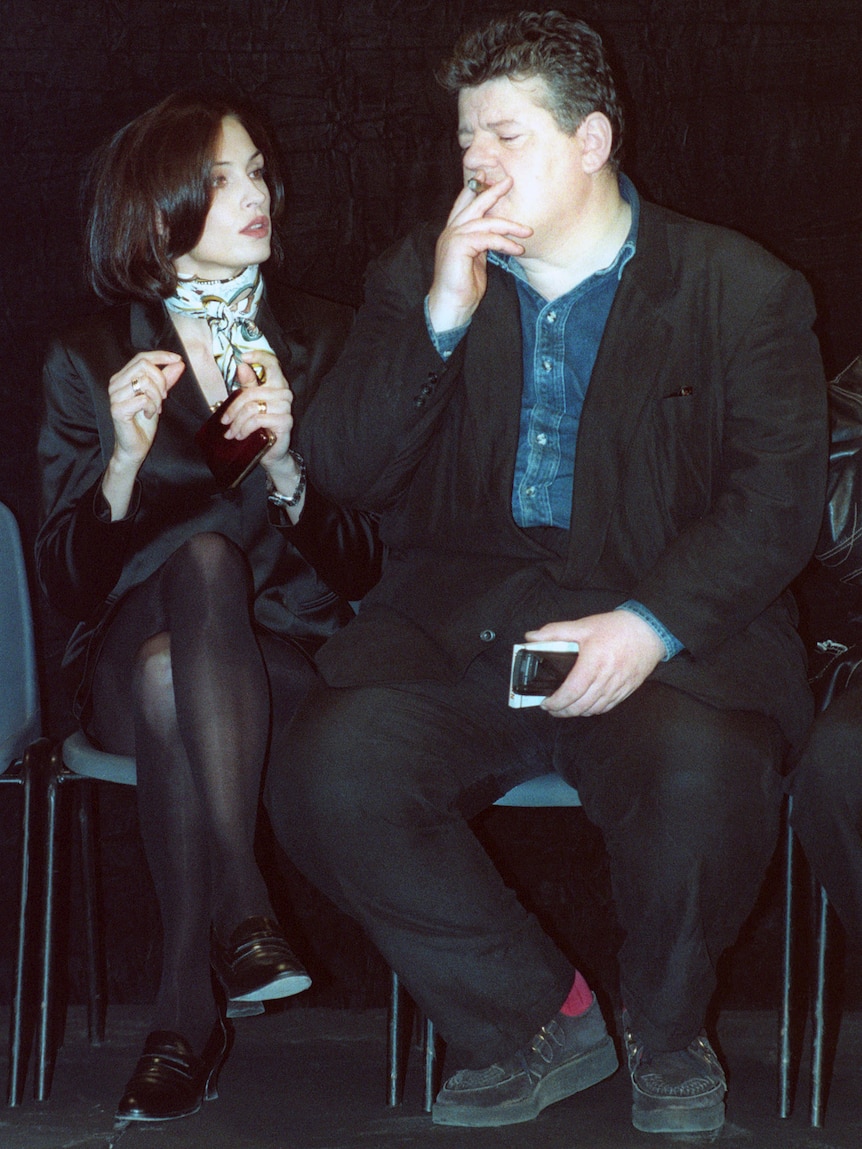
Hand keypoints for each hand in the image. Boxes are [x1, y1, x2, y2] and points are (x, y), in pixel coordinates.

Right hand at [108, 351, 184, 467]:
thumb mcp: (158, 397)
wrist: (135, 446)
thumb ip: (166, 380)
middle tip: (163, 398)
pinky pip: (143, 399)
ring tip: (155, 408)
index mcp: (122, 378)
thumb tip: (179, 363)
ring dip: (156, 397)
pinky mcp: (117, 409)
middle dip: (161, 381)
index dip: (161, 356)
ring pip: (144, 381)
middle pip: (144, 366)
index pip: (141, 357)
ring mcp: (114, 396)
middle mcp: (115, 384)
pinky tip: (148, 415)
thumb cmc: (143, 422)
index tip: (178, 360)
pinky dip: (152, 407)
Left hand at [221, 351, 294, 470]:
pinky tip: (240, 435)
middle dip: (233, 408)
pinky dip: (245, 429)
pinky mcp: (285, 421)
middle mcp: (284, 393)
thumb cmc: (260, 427)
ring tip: (231, 432)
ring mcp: (286, 407)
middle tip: (224, 421)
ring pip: (252, 407)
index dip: (259, 356)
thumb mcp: (251, 404)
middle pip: (252, 392)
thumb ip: (248, 385)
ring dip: (238, 422)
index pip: (272, 363)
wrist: (272, 452)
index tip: (243, 357)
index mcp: (276, 384)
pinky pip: (258, 419)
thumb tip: (241, 366)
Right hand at [426, 174, 531, 332]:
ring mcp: (453, 238)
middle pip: (472, 204)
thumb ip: (482, 243)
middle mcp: (450, 232)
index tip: (487, 177)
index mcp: (453, 233)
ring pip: (485, 222)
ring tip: (528, 231)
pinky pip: (487, 238)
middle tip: (509, 181)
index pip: (463, 205)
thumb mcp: (475, 259)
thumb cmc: (464, 287)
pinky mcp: (459, 247)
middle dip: (491, 192)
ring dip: (509, 225)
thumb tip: (497, 235)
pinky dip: (504, 243)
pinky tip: (517, 250)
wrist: (451, 305)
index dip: (474, 190)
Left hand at [525, 611, 664, 717]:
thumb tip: (530, 637)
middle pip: (581, 705)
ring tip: (565, 709)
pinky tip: (585, 706)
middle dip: (563, 711)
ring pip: (595, 709)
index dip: (556, 702)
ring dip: (577, 713)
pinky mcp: (628, 689)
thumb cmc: (615, 627)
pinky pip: (608, 707)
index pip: (571, 691)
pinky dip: (594, 710)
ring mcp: (619, 686)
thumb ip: (554, 632)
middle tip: (551, 709)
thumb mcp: (583, 625)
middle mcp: (607, 677)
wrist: (650, 629)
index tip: (546, 703)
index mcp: (593, 662)